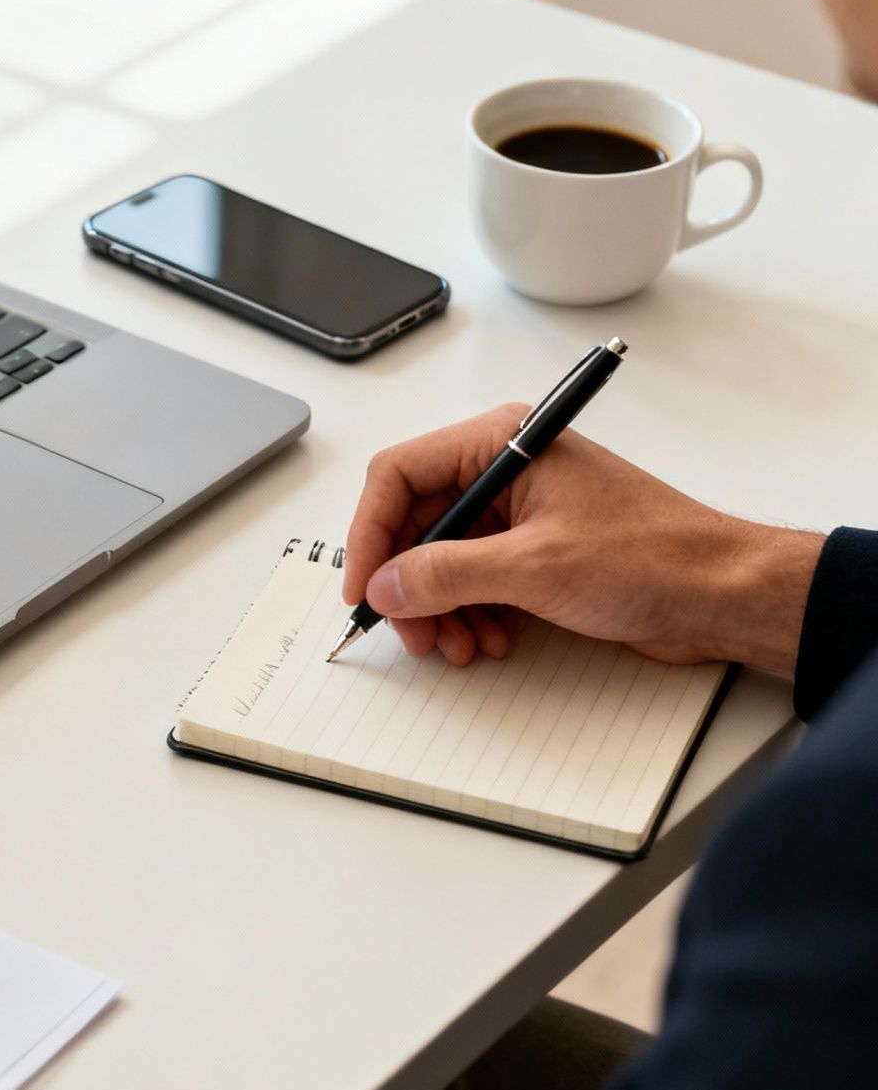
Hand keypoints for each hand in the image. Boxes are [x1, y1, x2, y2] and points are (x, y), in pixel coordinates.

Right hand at [341, 404, 823, 670]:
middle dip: (408, 582)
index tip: (364, 586)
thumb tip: (385, 584)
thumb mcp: (533, 567)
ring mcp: (521, 514)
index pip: (399, 475)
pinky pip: (475, 581)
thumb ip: (445, 574)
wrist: (725, 594)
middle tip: (411, 629)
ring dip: (439, 607)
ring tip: (456, 645)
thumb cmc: (656, 557)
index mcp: (503, 444)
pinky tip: (487, 640)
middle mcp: (507, 471)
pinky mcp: (537, 552)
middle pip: (416, 522)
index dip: (371, 533)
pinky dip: (470, 614)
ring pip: (442, 559)